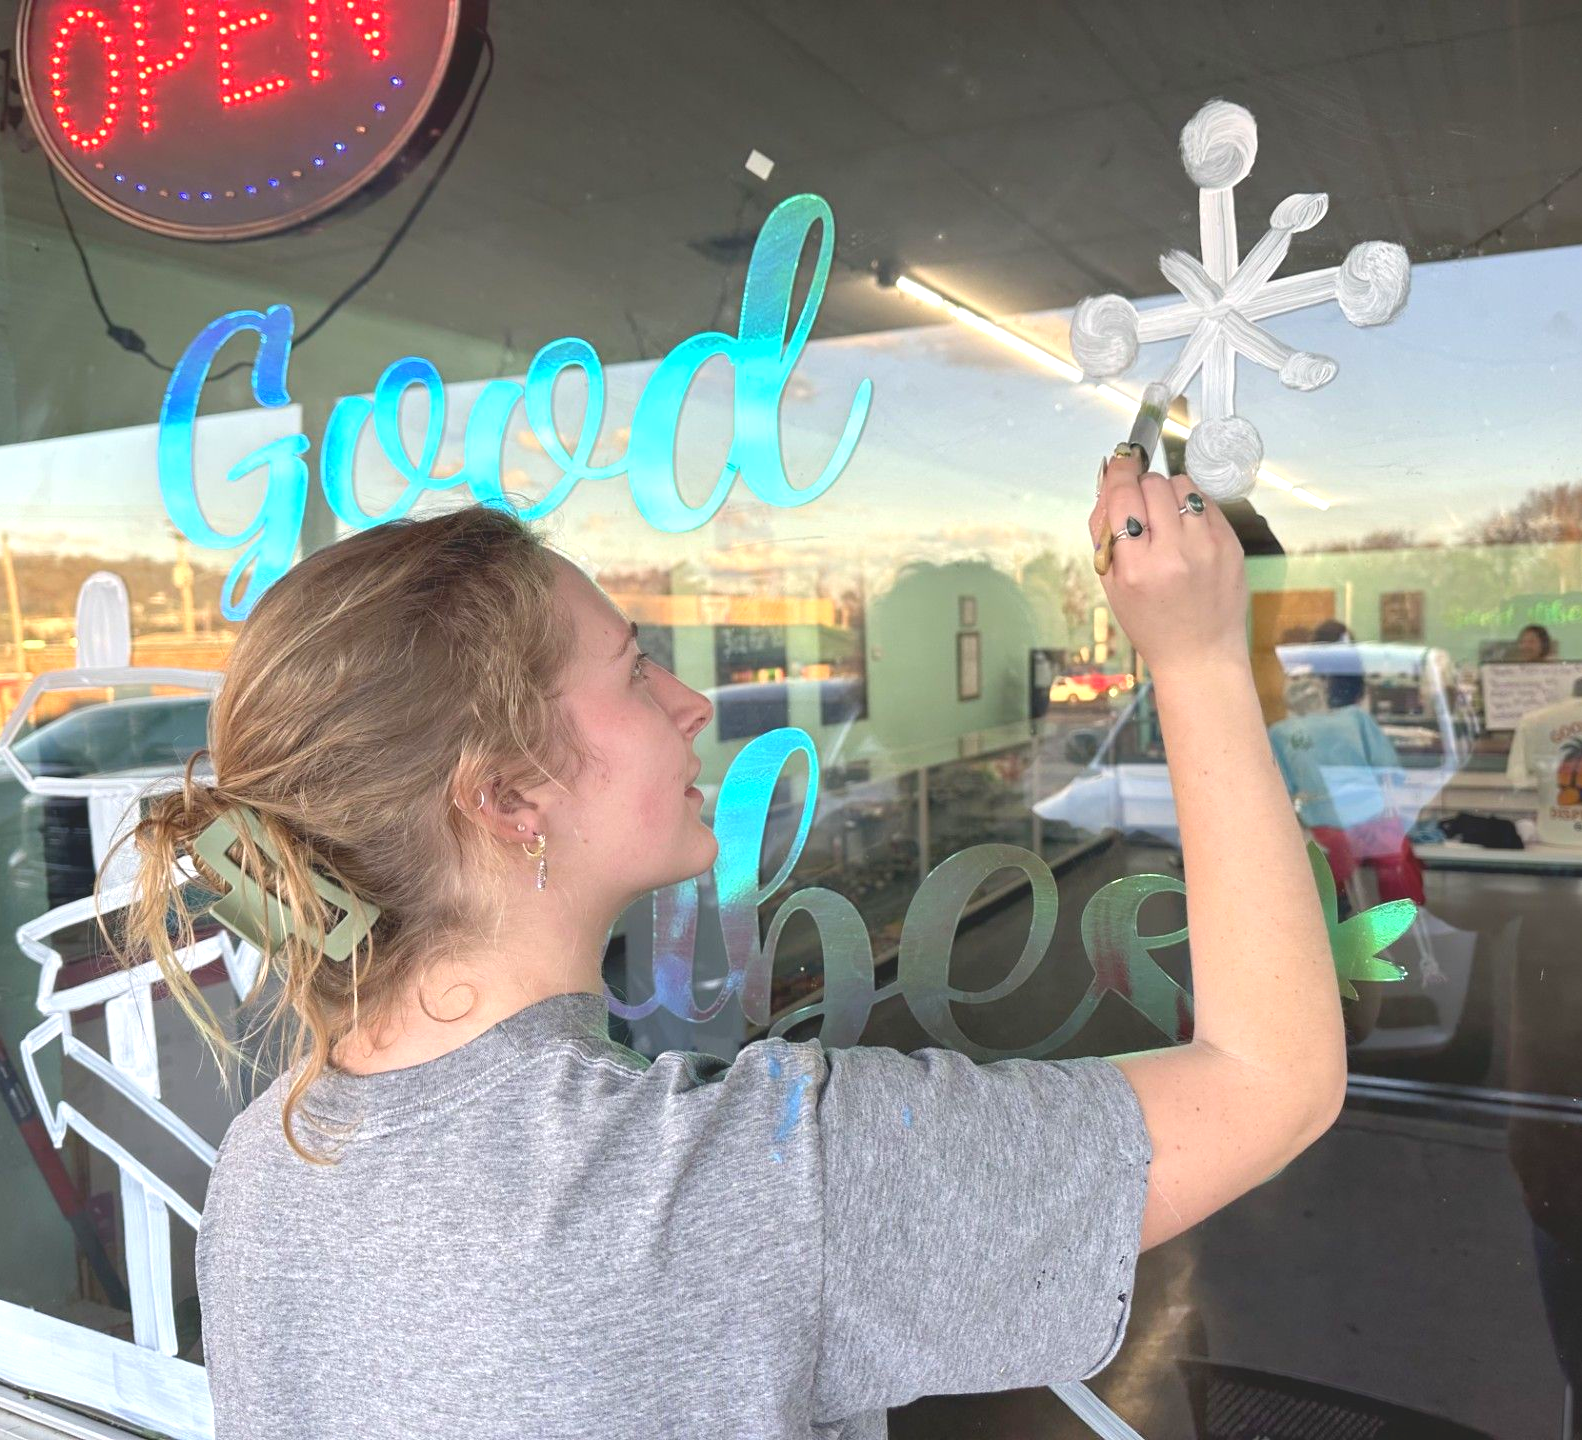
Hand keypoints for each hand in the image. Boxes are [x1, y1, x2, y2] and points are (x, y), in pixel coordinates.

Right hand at [1087, 450, 1249, 678]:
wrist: (1201, 655)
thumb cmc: (1150, 624)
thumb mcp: (1113, 587)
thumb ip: (1105, 536)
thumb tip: (1108, 487)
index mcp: (1137, 568)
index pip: (1123, 497)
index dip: (1119, 473)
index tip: (1120, 460)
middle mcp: (1174, 553)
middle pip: (1153, 485)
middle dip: (1142, 486)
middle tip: (1139, 503)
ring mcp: (1207, 547)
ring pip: (1183, 486)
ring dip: (1168, 493)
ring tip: (1165, 517)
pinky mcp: (1231, 545)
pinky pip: (1206, 503)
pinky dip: (1191, 507)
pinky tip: (1187, 530)